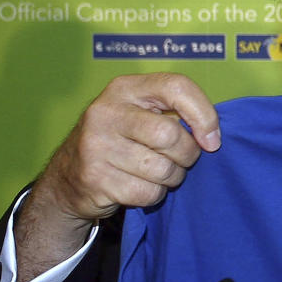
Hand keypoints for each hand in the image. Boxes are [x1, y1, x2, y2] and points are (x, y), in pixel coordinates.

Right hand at [16, 73, 219, 281]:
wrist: (69, 177)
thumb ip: (178, 113)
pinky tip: (141, 186)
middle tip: (181, 160)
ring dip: (172, 177)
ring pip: (163, 168)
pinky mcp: (95, 178)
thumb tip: (212, 139)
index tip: (211, 140)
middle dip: (187, 155)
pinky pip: (148, 192)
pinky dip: (155, 194)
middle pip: (170, 134)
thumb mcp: (143, 113)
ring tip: (159, 173)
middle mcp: (106, 111)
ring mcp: (96, 145)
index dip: (204, 115)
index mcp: (125, 88)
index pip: (176, 87)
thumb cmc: (122, 140)